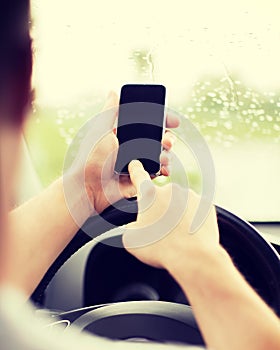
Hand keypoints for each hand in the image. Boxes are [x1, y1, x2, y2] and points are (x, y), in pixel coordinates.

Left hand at [83, 91, 179, 213]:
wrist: (88, 187)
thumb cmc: (91, 157)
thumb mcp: (100, 130)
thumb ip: (109, 112)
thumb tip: (112, 91)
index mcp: (124, 134)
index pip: (148, 124)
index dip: (163, 121)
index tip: (173, 121)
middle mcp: (132, 147)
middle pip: (159, 140)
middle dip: (169, 139)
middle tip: (167, 141)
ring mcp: (137, 163)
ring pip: (161, 156)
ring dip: (167, 155)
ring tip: (163, 157)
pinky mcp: (140, 178)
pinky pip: (157, 173)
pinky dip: (164, 170)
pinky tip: (164, 170)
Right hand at [122, 160, 219, 269]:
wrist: (193, 257)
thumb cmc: (161, 249)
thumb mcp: (132, 239)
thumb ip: (132, 225)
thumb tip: (138, 224)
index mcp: (150, 196)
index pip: (139, 176)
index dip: (135, 170)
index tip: (135, 164)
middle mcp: (170, 190)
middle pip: (162, 197)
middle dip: (161, 209)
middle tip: (162, 230)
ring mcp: (190, 196)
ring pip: (180, 203)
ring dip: (177, 214)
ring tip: (178, 234)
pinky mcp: (206, 205)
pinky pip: (196, 209)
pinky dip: (192, 218)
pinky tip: (190, 232)